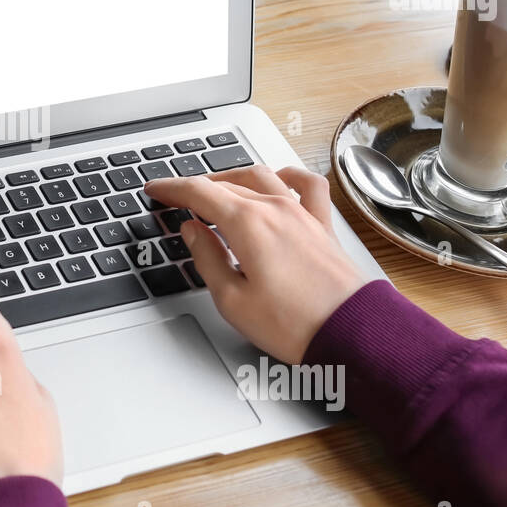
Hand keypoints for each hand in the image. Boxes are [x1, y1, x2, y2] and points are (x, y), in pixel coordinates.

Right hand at [143, 166, 365, 363]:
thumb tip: (192, 232)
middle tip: (176, 198)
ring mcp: (301, 213)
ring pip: (259, 176)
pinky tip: (279, 178)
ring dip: (231, 177)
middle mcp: (275, 208)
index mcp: (247, 224)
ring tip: (215, 188)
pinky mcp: (321, 225)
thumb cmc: (294, 323)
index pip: (198, 192)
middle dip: (195, 187)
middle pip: (225, 183)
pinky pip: (307, 184)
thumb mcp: (231, 299)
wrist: (350, 331)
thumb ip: (207, 258)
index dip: (171, 189)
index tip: (155, 190)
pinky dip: (288, 175)